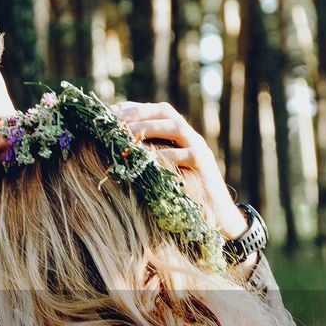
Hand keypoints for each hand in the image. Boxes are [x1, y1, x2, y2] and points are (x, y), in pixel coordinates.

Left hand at [110, 101, 249, 241]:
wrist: (216, 216)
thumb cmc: (182, 196)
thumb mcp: (161, 172)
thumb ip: (145, 159)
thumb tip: (113, 152)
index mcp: (178, 135)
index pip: (156, 111)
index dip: (133, 108)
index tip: (109, 111)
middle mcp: (190, 137)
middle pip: (166, 112)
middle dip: (139, 112)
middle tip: (115, 120)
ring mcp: (200, 148)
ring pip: (177, 127)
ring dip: (150, 127)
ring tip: (127, 134)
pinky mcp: (205, 166)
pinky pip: (187, 154)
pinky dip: (166, 155)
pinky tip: (147, 159)